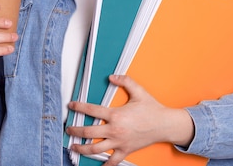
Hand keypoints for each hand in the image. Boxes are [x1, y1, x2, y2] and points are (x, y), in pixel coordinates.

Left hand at [66, 75, 194, 165]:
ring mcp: (119, 142)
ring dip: (82, 148)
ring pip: (95, 149)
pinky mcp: (125, 151)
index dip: (79, 107)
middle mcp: (115, 130)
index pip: (92, 110)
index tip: (71, 106)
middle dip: (75, 131)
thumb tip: (112, 77)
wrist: (164, 125)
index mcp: (116, 115)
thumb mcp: (138, 91)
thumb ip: (125, 81)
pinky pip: (112, 161)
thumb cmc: (152, 109)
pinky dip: (104, 165)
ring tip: (74, 147)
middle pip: (88, 132)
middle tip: (68, 130)